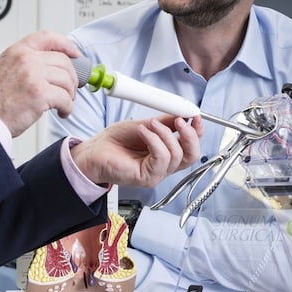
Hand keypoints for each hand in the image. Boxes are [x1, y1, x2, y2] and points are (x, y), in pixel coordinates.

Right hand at [0, 30, 80, 136]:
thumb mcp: (5, 69)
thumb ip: (26, 63)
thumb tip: (51, 66)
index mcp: (18, 51)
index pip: (48, 37)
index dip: (66, 44)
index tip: (75, 53)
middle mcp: (26, 59)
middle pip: (64, 61)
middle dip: (72, 77)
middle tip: (70, 89)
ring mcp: (33, 75)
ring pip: (67, 80)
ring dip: (70, 94)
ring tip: (64, 103)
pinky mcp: (40, 94)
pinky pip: (65, 98)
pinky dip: (67, 108)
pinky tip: (61, 112)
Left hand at [70, 115, 203, 187]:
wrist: (94, 151)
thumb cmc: (115, 141)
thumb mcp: (145, 126)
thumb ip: (165, 122)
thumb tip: (183, 113)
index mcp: (166, 153)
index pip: (191, 146)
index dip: (197, 131)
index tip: (194, 115)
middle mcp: (164, 165)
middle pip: (192, 155)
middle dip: (190, 135)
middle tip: (179, 119)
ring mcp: (157, 174)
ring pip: (176, 156)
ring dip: (165, 134)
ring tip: (149, 124)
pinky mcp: (147, 177)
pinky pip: (161, 158)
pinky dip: (155, 141)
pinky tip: (144, 132)